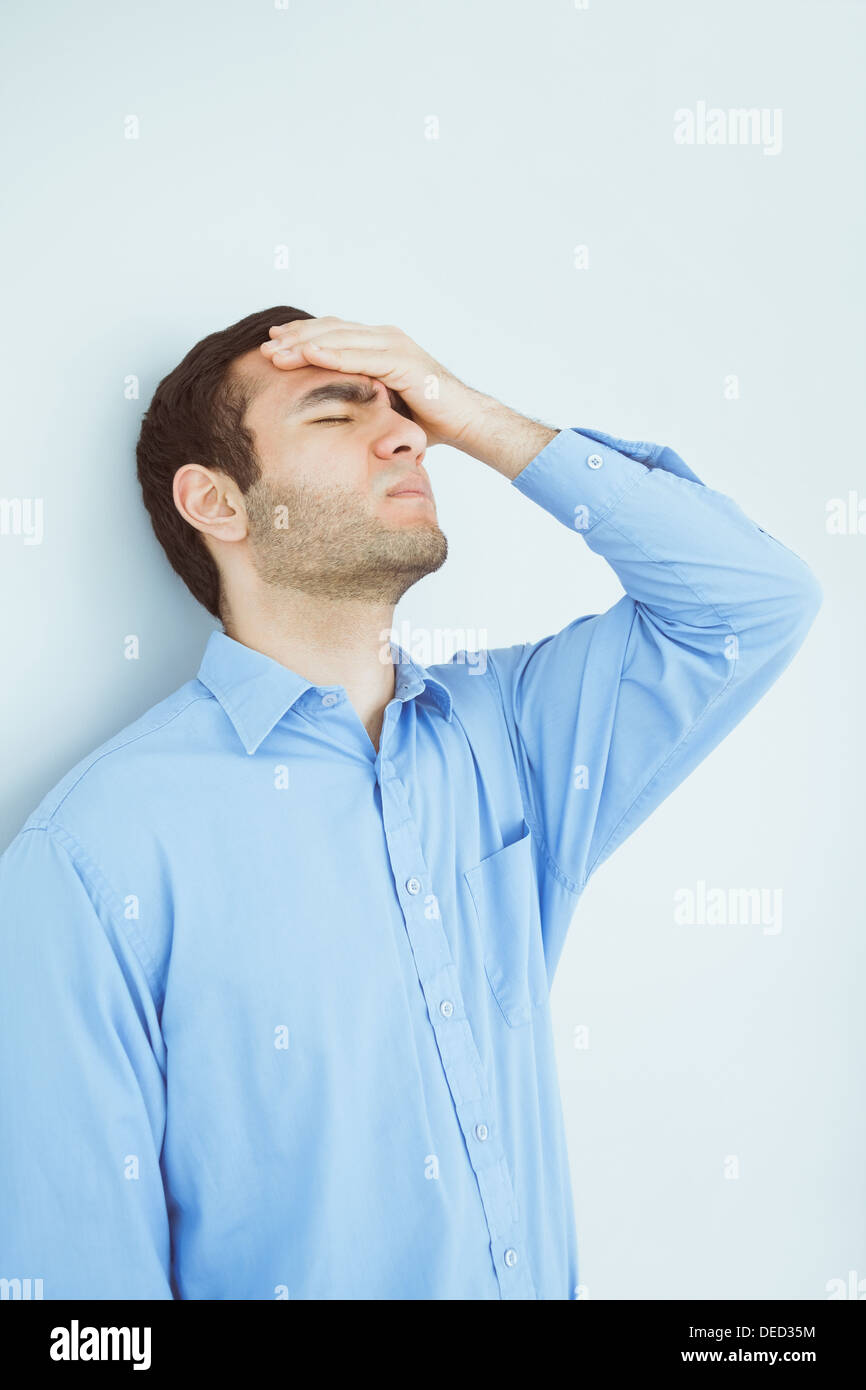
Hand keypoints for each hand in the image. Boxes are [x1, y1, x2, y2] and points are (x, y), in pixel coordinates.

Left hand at [259, 316, 481, 447]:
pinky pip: (361, 357)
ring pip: (340, 340)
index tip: (272, 343)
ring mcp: (395, 346)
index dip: (301, 336)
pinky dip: (334, 355)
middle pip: (331, 330)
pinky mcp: (403, 361)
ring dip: (305, 345)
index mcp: (380, 344)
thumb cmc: (429, 418)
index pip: (333, 333)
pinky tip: (310, 355)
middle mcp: (386, 337)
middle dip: (295, 338)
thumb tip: (332, 414)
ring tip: (277, 353)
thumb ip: (361, 398)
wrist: (466, 422)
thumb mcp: (383, 405)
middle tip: (264, 348)